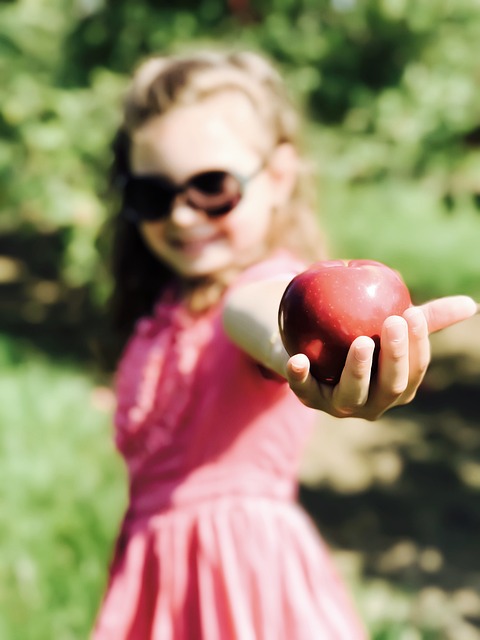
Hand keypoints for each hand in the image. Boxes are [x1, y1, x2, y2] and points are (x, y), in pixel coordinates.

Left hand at [285, 295, 477, 420]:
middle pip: (390, 386)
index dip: (418, 344)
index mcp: (398, 387)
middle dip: (395, 357)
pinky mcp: (309, 399)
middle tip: (393, 322)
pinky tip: (299, 359)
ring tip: (361, 342)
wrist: (311, 344)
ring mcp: (341, 405)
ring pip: (352, 395)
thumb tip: (470, 305)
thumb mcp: (389, 324)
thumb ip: (424, 318)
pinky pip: (304, 390)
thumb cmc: (359, 334)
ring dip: (358, 370)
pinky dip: (301, 377)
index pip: (416, 368)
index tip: (414, 313)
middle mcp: (373, 403)